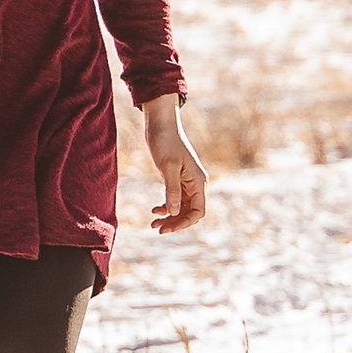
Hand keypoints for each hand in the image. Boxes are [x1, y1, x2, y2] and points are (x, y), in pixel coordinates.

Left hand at [139, 96, 207, 234]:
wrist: (161, 124)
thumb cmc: (165, 142)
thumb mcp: (168, 167)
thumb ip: (172, 190)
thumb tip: (174, 212)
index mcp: (198, 180)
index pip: (198, 210)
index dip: (184, 222)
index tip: (167, 228)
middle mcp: (195, 183)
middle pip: (190, 212)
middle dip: (175, 222)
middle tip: (156, 228)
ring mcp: (186, 181)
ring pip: (182, 207)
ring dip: (170, 217)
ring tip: (153, 223)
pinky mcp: (177, 178)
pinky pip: (175, 199)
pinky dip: (166, 207)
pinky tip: (155, 210)